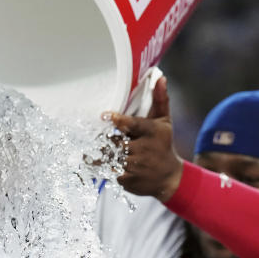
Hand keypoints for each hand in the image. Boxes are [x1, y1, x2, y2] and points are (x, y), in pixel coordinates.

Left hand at [106, 77, 183, 201]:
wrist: (170, 178)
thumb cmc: (163, 145)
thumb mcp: (164, 122)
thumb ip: (160, 100)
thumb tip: (160, 77)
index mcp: (152, 132)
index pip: (133, 124)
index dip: (118, 120)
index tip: (105, 115)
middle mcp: (145, 149)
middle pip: (117, 141)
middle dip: (106, 139)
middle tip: (94, 135)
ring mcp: (136, 166)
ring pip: (111, 157)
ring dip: (100, 153)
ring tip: (88, 150)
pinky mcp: (129, 180)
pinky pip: (109, 171)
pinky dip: (102, 167)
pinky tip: (94, 163)